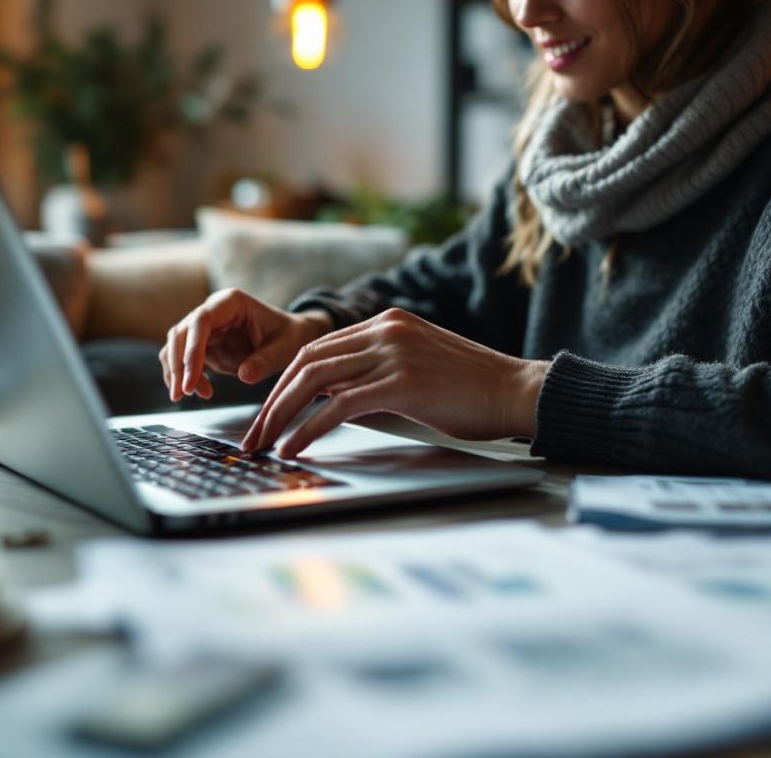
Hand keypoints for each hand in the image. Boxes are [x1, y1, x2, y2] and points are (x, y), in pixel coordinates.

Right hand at [159, 288, 334, 401]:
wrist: (290, 337)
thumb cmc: (289, 336)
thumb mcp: (285, 348)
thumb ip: (265, 360)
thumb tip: (245, 375)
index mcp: (231, 302)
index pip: (200, 321)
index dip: (191, 350)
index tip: (191, 379)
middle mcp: (213, 311)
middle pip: (181, 333)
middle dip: (177, 365)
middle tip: (182, 393)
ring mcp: (206, 328)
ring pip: (176, 346)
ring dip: (176, 372)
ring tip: (188, 395)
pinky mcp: (204, 345)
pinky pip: (184, 359)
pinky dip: (185, 376)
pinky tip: (201, 391)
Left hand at [241, 308, 549, 457]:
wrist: (517, 391)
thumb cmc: (472, 390)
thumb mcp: (416, 369)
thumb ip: (376, 374)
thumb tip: (333, 400)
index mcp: (387, 322)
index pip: (317, 348)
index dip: (283, 381)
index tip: (266, 411)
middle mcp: (385, 330)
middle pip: (306, 361)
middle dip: (272, 401)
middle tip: (253, 434)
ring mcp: (393, 353)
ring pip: (315, 380)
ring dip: (281, 415)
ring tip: (263, 444)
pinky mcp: (402, 382)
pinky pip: (340, 405)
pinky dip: (310, 429)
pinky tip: (295, 447)